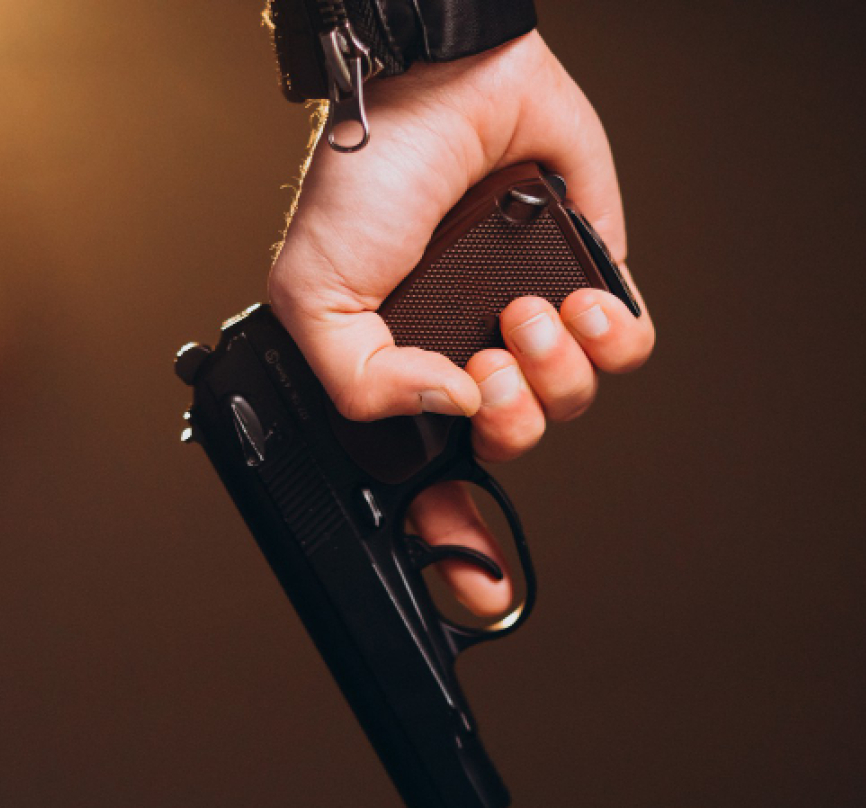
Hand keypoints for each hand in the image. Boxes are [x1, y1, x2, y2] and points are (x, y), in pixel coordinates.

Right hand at [268, 31, 654, 614]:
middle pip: (512, 451)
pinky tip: (574, 302)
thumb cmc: (365, 182)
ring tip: (521, 315)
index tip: (476, 592)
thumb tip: (451, 410)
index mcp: (400, 381)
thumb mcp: (311, 296)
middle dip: (510, 422)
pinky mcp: (586, 285)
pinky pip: (623, 353)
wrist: (441, 87)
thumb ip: (360, 382)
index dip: (453, 546)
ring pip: (570, 406)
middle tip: (484, 369)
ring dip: (553, 370)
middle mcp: (464, 362)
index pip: (429, 485)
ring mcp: (526, 327)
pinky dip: (609, 340)